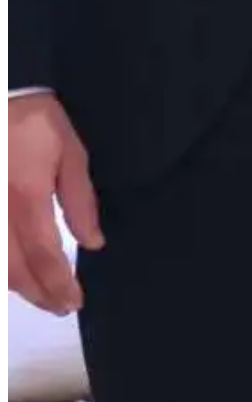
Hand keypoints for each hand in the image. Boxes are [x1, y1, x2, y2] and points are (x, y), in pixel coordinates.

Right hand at [9, 93, 103, 314]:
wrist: (1, 94)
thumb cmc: (35, 121)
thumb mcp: (70, 153)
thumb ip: (80, 200)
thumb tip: (92, 243)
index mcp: (26, 196)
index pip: (42, 255)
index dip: (58, 284)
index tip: (74, 301)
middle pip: (12, 269)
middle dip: (37, 294)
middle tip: (60, 307)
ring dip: (16, 285)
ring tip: (40, 294)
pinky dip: (1, 266)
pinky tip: (14, 272)